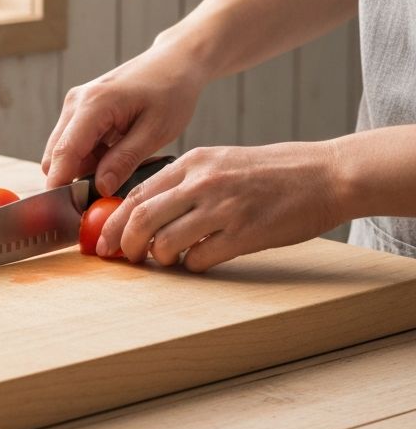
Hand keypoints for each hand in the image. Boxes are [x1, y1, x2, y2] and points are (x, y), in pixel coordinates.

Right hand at [42, 42, 206, 190]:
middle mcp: (76, 103)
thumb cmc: (171, 92)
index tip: (66, 213)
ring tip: (119, 170)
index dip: (60, 185)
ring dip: (83, 168)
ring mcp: (75, 105)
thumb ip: (124, 160)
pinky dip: (89, 157)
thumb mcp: (155, 131)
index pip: (64, 152)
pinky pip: (74, 143)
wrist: (174, 62)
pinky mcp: (80, 110)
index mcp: (93, 104)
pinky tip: (115, 155)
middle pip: (56, 155)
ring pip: (63, 151)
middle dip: (73, 180)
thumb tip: (100, 188)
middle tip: (105, 197)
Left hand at [97, 141, 344, 270]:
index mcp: (192, 163)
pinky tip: (198, 262)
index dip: (114, 222)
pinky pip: (200, 259)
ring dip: (158, 258)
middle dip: (124, 244)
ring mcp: (223, 208)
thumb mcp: (219, 162)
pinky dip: (192, 266)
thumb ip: (183, 182)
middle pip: (141, 218)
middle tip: (124, 258)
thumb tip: (144, 209)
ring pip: (165, 242)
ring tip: (166, 259)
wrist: (324, 174)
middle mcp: (202, 182)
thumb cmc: (270, 172)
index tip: (103, 240)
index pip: (136, 194)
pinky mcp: (245, 233)